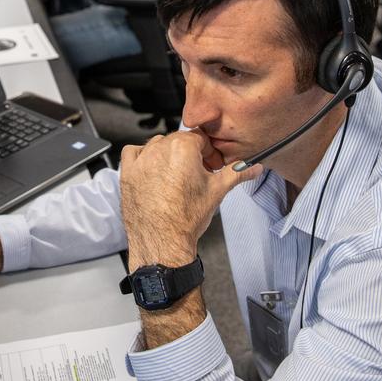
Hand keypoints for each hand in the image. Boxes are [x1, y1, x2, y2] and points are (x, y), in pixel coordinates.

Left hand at [120, 131, 261, 269]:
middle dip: (190, 155)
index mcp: (183, 148)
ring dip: (167, 155)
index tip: (210, 165)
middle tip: (197, 175)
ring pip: (157, 145)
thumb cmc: (186, 219)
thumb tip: (253, 167)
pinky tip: (153, 171)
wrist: (163, 243)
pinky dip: (142, 157)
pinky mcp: (127, 173)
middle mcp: (159, 150)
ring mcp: (141, 161)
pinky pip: (133, 153)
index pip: (200, 137)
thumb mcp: (217, 191)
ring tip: (176, 177)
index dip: (209, 152)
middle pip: (179, 140)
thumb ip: (237, 173)